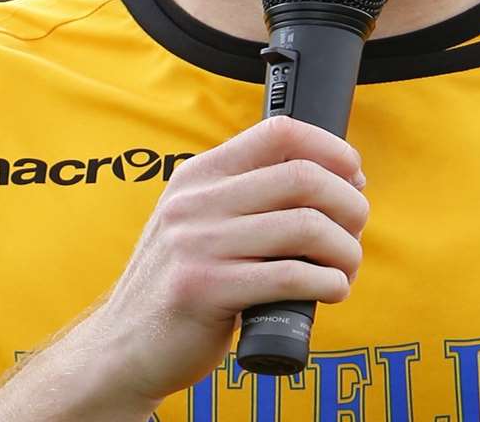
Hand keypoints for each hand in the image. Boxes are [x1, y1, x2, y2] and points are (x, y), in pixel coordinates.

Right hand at [0, 115, 368, 420]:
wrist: (123, 347)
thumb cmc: (180, 286)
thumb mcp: (197, 224)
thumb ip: (244, 198)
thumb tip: (332, 179)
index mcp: (198, 177)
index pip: (278, 133)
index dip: (330, 148)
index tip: (354, 176)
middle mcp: (195, 203)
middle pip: (302, 177)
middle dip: (349, 204)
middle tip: (356, 230)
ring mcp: (197, 246)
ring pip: (306, 226)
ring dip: (345, 249)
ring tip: (346, 268)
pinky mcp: (206, 291)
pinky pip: (291, 275)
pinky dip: (329, 283)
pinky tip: (332, 290)